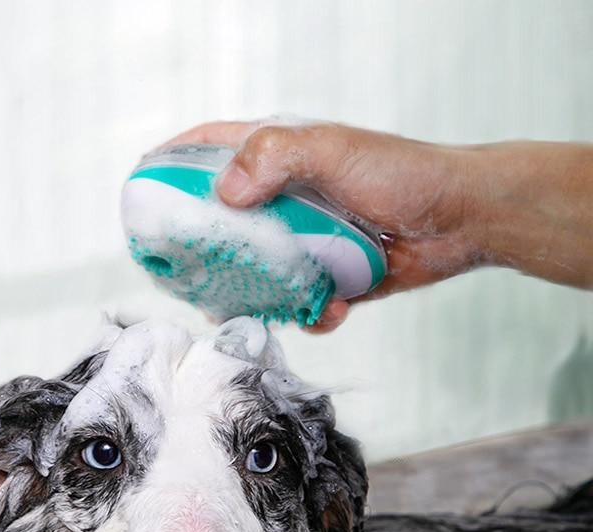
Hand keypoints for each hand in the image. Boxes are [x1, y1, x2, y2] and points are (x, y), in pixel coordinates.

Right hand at [166, 121, 592, 329]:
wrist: (460, 220)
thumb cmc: (401, 173)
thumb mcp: (333, 150)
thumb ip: (274, 158)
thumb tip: (224, 193)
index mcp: (277, 158)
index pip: (208, 150)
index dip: (170, 165)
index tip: (140, 189)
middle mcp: (282, 198)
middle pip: (220, 221)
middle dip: (201, 248)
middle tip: (183, 272)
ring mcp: (303, 240)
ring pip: (255, 271)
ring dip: (254, 294)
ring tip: (254, 307)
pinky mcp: (327, 276)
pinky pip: (301, 302)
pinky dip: (312, 312)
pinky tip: (334, 307)